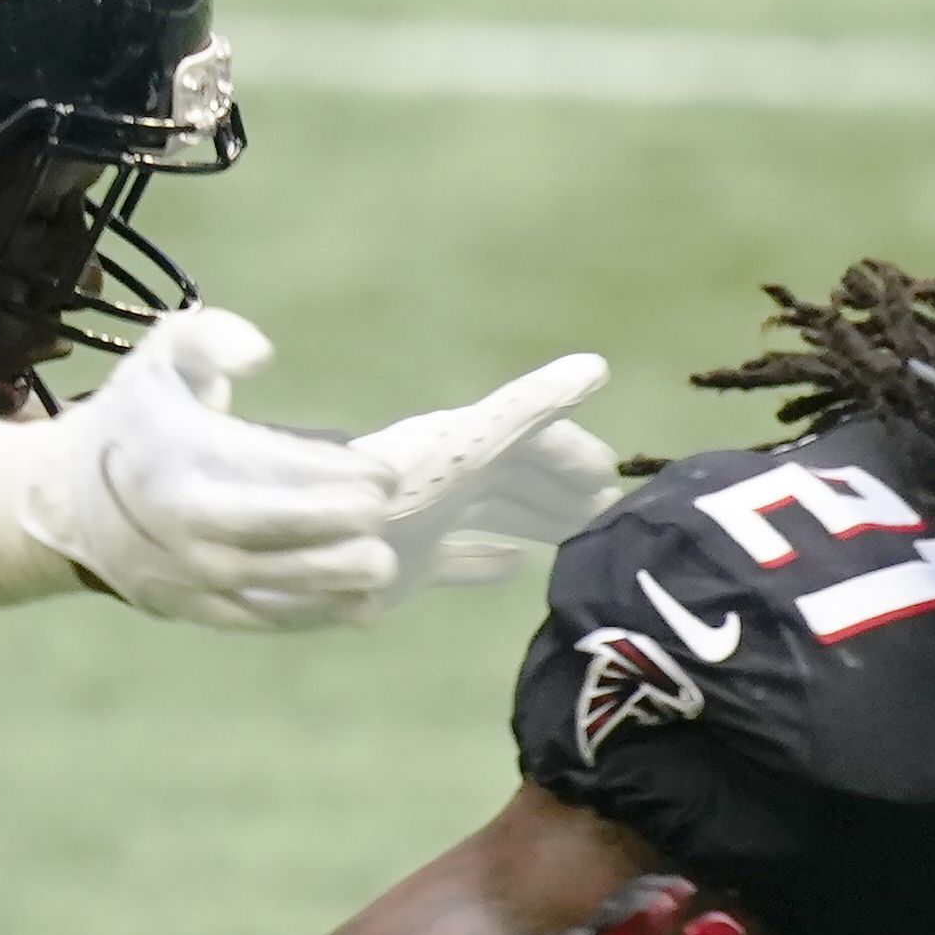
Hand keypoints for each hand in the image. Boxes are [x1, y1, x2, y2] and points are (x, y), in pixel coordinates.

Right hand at [0, 306, 400, 628]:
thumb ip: (214, 336)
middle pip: (265, 531)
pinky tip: (359, 609)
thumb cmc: (141, 414)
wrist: (71, 496)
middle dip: (332, 524)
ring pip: (264, 586)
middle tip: (386, 515)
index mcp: (175, 454)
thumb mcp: (164, 354)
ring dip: (330, 583)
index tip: (382, 472)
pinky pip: (255, 619)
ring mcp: (182, 572)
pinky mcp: (189, 609)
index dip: (327, 472)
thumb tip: (262, 355)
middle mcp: (177, 520)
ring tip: (384, 570)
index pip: (261, 467)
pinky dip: (308, 618)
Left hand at [352, 354, 618, 592]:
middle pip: (517, 477)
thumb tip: (596, 366)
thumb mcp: (473, 444)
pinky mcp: (410, 563)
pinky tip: (517, 568)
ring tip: (583, 539)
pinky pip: (460, 559)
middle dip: (564, 490)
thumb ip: (531, 408)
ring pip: (496, 513)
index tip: (614, 477)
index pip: (531, 438)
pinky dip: (489, 561)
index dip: (572, 452)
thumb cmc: (401, 494)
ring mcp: (428, 518)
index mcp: (464, 441)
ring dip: (540, 520)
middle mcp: (448, 475)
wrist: (320, 548)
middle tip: (612, 516)